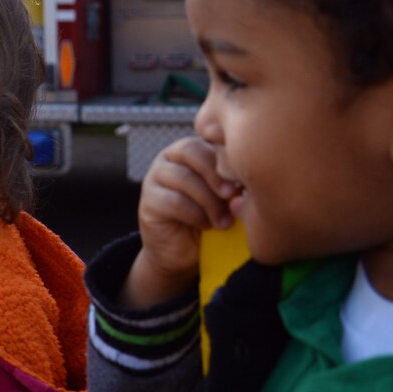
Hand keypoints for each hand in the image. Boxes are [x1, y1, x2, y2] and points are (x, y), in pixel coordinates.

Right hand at [124, 135, 235, 308]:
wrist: (185, 253)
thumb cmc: (212, 220)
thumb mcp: (226, 196)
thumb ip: (232, 182)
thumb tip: (245, 180)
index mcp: (191, 151)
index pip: (206, 138)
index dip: (226, 157)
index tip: (244, 181)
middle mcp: (169, 159)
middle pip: (190, 151)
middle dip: (215, 175)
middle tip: (232, 196)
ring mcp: (154, 179)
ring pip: (183, 178)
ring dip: (208, 201)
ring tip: (223, 221)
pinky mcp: (147, 203)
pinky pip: (174, 201)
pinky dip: (195, 215)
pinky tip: (205, 225)